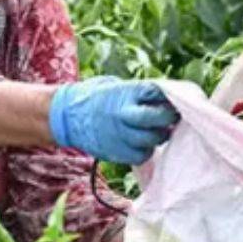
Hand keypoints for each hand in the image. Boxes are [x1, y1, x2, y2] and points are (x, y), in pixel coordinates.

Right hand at [48, 77, 178, 164]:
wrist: (67, 115)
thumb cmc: (97, 97)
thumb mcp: (117, 86)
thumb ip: (139, 93)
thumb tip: (166, 97)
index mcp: (124, 92)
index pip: (156, 93)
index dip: (169, 98)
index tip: (175, 100)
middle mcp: (122, 113)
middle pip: (156, 118)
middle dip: (168, 118)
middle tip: (173, 117)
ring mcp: (119, 134)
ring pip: (151, 140)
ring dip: (159, 136)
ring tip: (158, 131)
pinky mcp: (115, 152)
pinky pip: (141, 155)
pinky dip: (146, 150)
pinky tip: (143, 143)